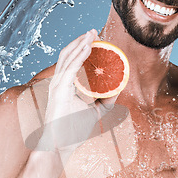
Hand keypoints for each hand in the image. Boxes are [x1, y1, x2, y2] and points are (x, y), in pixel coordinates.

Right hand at [39, 29, 118, 150]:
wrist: (61, 146)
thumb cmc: (73, 131)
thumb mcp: (95, 113)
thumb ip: (106, 101)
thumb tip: (120, 88)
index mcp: (62, 86)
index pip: (70, 61)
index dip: (80, 48)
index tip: (93, 39)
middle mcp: (57, 83)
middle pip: (67, 54)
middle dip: (80, 41)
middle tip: (93, 31)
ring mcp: (56, 86)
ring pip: (67, 57)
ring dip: (80, 43)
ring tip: (91, 34)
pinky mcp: (59, 91)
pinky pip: (70, 69)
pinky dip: (79, 56)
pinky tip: (88, 48)